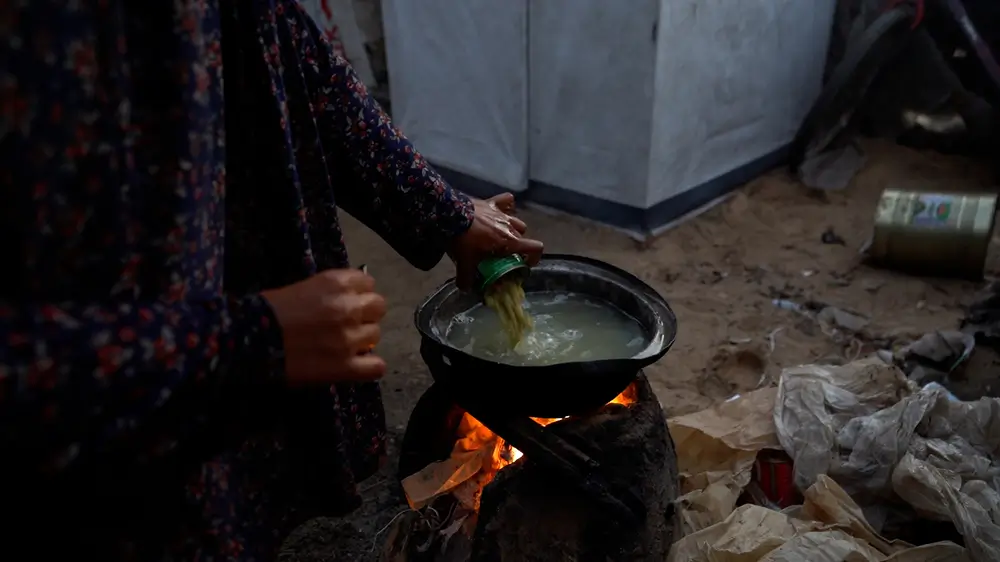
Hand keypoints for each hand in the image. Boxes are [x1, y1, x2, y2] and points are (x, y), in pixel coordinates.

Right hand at [261, 269, 386, 384]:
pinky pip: (376, 366)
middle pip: (378, 307)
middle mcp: (348, 308)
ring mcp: (349, 338)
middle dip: (366, 314)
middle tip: (349, 324)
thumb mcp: (303, 287)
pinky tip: (357, 365)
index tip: (350, 301)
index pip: (367, 283)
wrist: (248, 339)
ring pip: (376, 335)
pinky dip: (369, 366)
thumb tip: (350, 300)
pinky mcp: (345, 366)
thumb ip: (331, 292)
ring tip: (345, 345)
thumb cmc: (268, 311)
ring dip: (363, 339)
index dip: (359, 293)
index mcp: (337, 283)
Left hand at [449, 193, 543, 289]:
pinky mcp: (492, 203)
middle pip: (522, 237)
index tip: (526, 263)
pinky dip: (507, 206)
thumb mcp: (464, 261)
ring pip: (517, 221)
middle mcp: (510, 226)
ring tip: (500, 235)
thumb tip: (465, 289)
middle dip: (517, 246)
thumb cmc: (463, 239)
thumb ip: (466, 277)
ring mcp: (502, 213)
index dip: (535, 256)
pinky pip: (507, 201)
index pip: (535, 247)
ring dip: (513, 228)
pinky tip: (500, 212)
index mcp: (509, 242)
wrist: (450, 213)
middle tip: (505, 253)